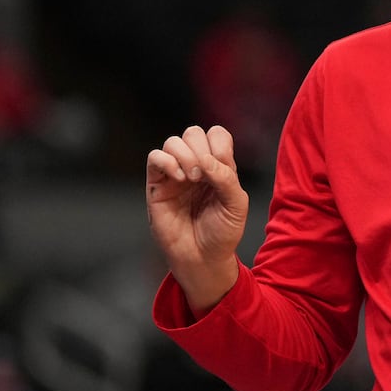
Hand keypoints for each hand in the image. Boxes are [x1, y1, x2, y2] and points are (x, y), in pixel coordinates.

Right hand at [146, 125, 248, 311]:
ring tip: (191, 178)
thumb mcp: (236, 205)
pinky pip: (154, 157)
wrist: (202, 258)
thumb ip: (226, 178)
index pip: (217, 135)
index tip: (223, 167)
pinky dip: (166, 161)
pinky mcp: (157, 185)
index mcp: (219, 167)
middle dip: (201, 148)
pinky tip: (178, 178)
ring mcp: (175, 174)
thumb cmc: (222, 233)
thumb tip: (206, 159)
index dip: (219, 144)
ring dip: (184, 155)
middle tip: (204, 176)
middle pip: (193, 133)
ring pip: (173, 141)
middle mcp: (196, 166)